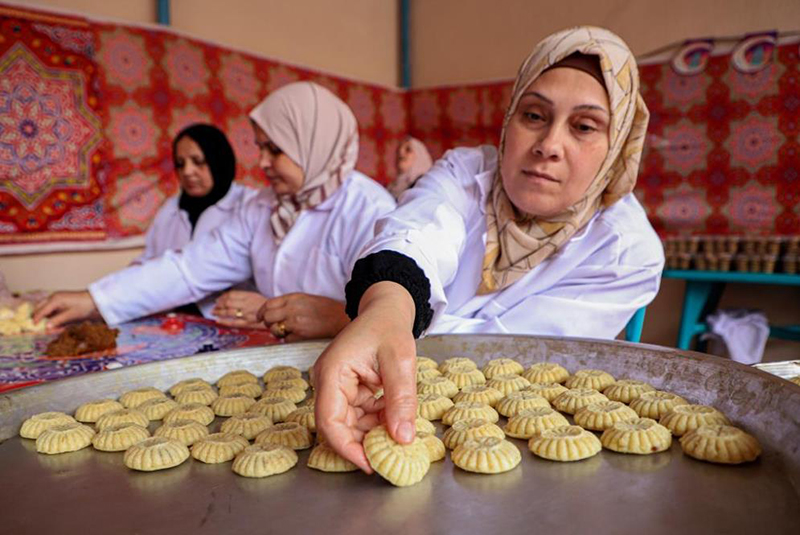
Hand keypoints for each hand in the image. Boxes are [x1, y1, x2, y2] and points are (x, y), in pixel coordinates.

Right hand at [33, 290, 99, 328]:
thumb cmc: (83, 307)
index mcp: (55, 300)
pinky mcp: (60, 299)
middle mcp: (53, 297)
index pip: (41, 311)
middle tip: (37, 327)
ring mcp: (56, 297)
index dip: (36, 320)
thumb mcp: (71, 315)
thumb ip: (58, 321)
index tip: (32, 327)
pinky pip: (51, 307)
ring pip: (44, 307)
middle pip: (39, 307)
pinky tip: (55, 323)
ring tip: (48, 326)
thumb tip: (46, 327)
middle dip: (37, 317)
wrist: (94, 299)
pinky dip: (50, 314)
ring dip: (44, 316)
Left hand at [212, 291, 267, 328]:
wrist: (275, 315)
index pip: (232, 294)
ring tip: (213, 312)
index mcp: (249, 296)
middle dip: (219, 304)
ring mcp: (246, 314)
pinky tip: (218, 321)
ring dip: (219, 312)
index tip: (218, 299)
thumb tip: (229, 296)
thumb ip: (243, 295)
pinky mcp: (247, 323)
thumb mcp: (255, 295)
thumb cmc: (266, 305)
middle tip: (214, 306)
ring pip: (229, 312)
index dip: (223, 296)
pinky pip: (233, 322)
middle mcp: (246, 304)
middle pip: (228, 302)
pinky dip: (224, 321)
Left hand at [257, 293, 349, 341]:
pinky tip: (299, 335)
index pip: (268, 304)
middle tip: (273, 325)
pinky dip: (289, 339)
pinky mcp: (300, 335)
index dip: (261, 312)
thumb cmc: (326, 309)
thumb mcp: (305, 299)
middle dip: (267, 322)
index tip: (259, 317)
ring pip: (274, 329)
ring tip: (289, 331)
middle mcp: (291, 309)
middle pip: (267, 317)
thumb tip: (272, 311)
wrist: (341, 318)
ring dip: (278, 332)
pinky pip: (286, 339)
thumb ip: (289, 303)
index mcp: (293, 298)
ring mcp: (295, 323)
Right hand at [313, 282, 417, 471]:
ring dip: (372, 433)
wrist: (387, 309)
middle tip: (388, 457)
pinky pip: (359, 415)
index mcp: (332, 372)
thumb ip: (401, 399)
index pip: (329, 420)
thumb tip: (402, 438)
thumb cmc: (389, 326)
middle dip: (361, 443)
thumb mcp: (400, 361)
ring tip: (396, 436)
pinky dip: (376, 421)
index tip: (369, 464)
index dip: (346, 447)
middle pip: (337, 426)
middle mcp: (328, 382)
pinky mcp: (348, 390)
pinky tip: (394, 420)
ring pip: (349, 424)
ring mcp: (336, 386)